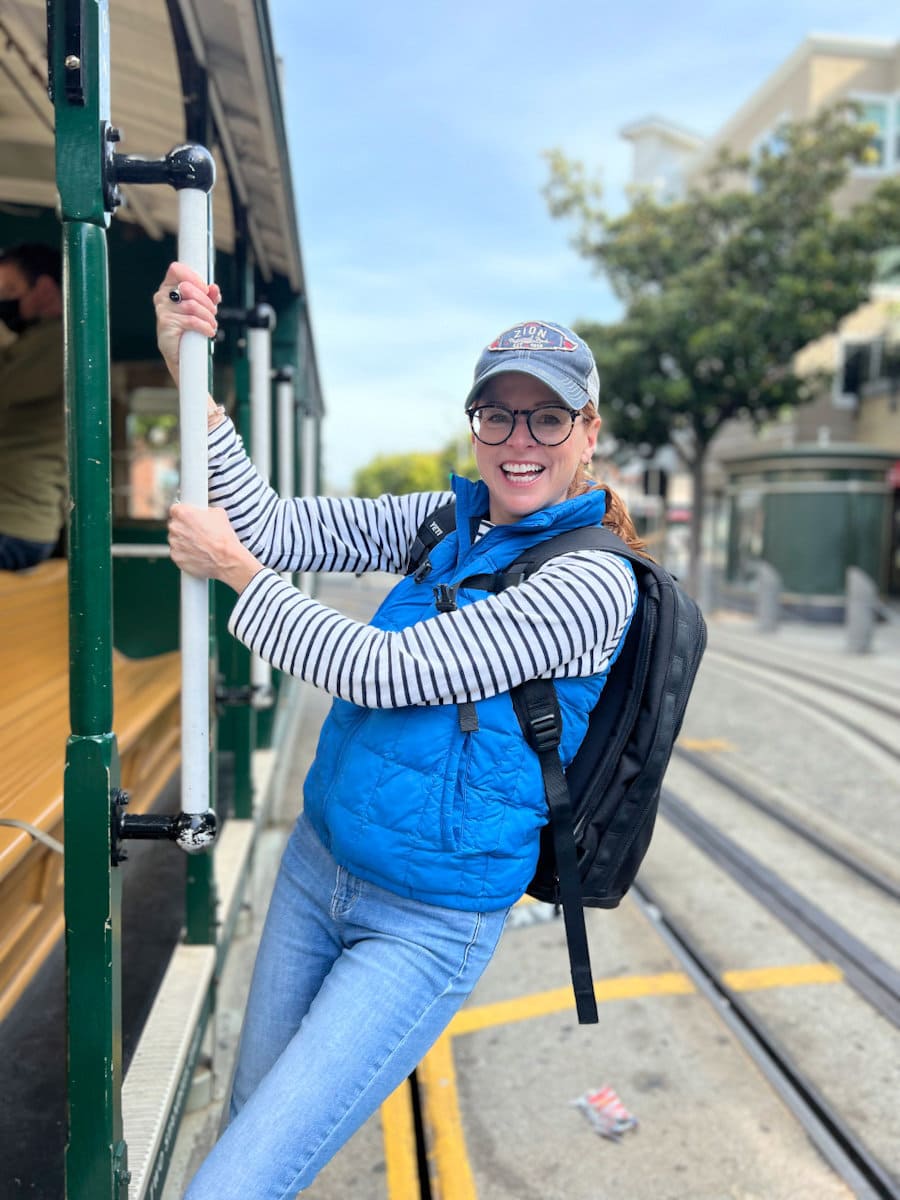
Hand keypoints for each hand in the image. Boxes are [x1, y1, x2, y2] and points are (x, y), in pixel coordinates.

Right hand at [154, 262, 220, 383]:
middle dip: (206, 301)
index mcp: (169, 287)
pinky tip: (209, 331)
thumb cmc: (190, 329)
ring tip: (212, 325)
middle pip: (188, 288)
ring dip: (208, 316)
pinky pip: (191, 320)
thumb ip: (209, 297)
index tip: (206, 289)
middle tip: (213, 313)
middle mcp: (163, 296)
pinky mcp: (165, 323)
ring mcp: (162, 310)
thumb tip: (214, 288)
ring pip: (192, 306)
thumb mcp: (203, 309)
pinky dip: (205, 326)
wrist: (181, 355)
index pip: (176, 269)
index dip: (193, 277)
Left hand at [168, 503, 261, 592]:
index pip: (175, 509)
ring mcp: (174, 543)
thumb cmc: (223, 537)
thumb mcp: (218, 514)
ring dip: (184, 541)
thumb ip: (205, 511)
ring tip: (200, 545)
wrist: (226, 559)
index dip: (184, 514)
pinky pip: (177, 553)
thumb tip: (204, 512)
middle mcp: (175, 527)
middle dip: (184, 528)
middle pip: (175, 525)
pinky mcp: (176, 557)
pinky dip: (185, 553)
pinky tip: (197, 553)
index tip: (189, 518)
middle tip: (198, 532)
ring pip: (175, 539)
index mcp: (183, 513)